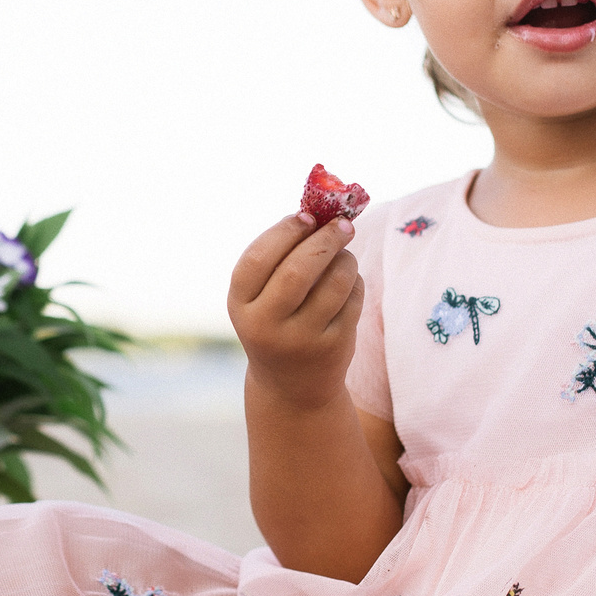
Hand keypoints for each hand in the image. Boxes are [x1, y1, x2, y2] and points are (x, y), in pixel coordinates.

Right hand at [227, 213, 362, 410]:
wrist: (291, 385)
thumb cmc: (276, 321)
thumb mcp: (263, 296)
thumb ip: (280, 257)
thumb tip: (320, 210)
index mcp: (240, 305)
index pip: (258, 259)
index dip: (284, 231)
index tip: (307, 217)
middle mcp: (265, 326)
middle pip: (298, 270)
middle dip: (325, 238)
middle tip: (343, 223)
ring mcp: (300, 340)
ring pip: (334, 282)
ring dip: (345, 258)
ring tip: (344, 254)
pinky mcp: (332, 347)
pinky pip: (352, 299)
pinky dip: (355, 281)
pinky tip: (347, 282)